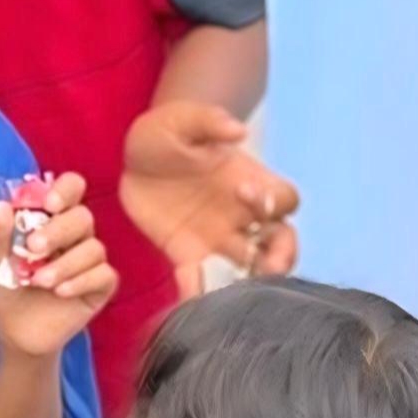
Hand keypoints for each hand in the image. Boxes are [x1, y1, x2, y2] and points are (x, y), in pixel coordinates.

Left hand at [0, 175, 113, 359]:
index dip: (65, 190)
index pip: (71, 188)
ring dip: (65, 264)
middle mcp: (75, 235)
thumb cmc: (7, 290)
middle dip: (58, 230)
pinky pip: (104, 275)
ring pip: (94, 248)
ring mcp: (90, 261)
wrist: (16, 334)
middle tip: (34, 248)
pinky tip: (60, 292)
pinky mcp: (101, 286)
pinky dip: (81, 281)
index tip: (48, 203)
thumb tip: (1, 205)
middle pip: (83, 217)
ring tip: (39, 281)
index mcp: (51, 219)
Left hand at [121, 102, 300, 297]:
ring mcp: (217, 239)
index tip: (244, 191)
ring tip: (235, 292)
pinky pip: (202, 281)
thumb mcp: (180, 119)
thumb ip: (208, 122)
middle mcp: (242, 215)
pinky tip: (189, 298)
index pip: (283, 199)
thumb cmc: (166, 132)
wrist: (134, 158)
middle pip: (281, 243)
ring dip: (249, 282)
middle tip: (270, 267)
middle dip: (282, 257)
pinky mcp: (188, 256)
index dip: (273, 201)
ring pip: (250, 268)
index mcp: (249, 181)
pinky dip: (200, 294)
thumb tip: (236, 130)